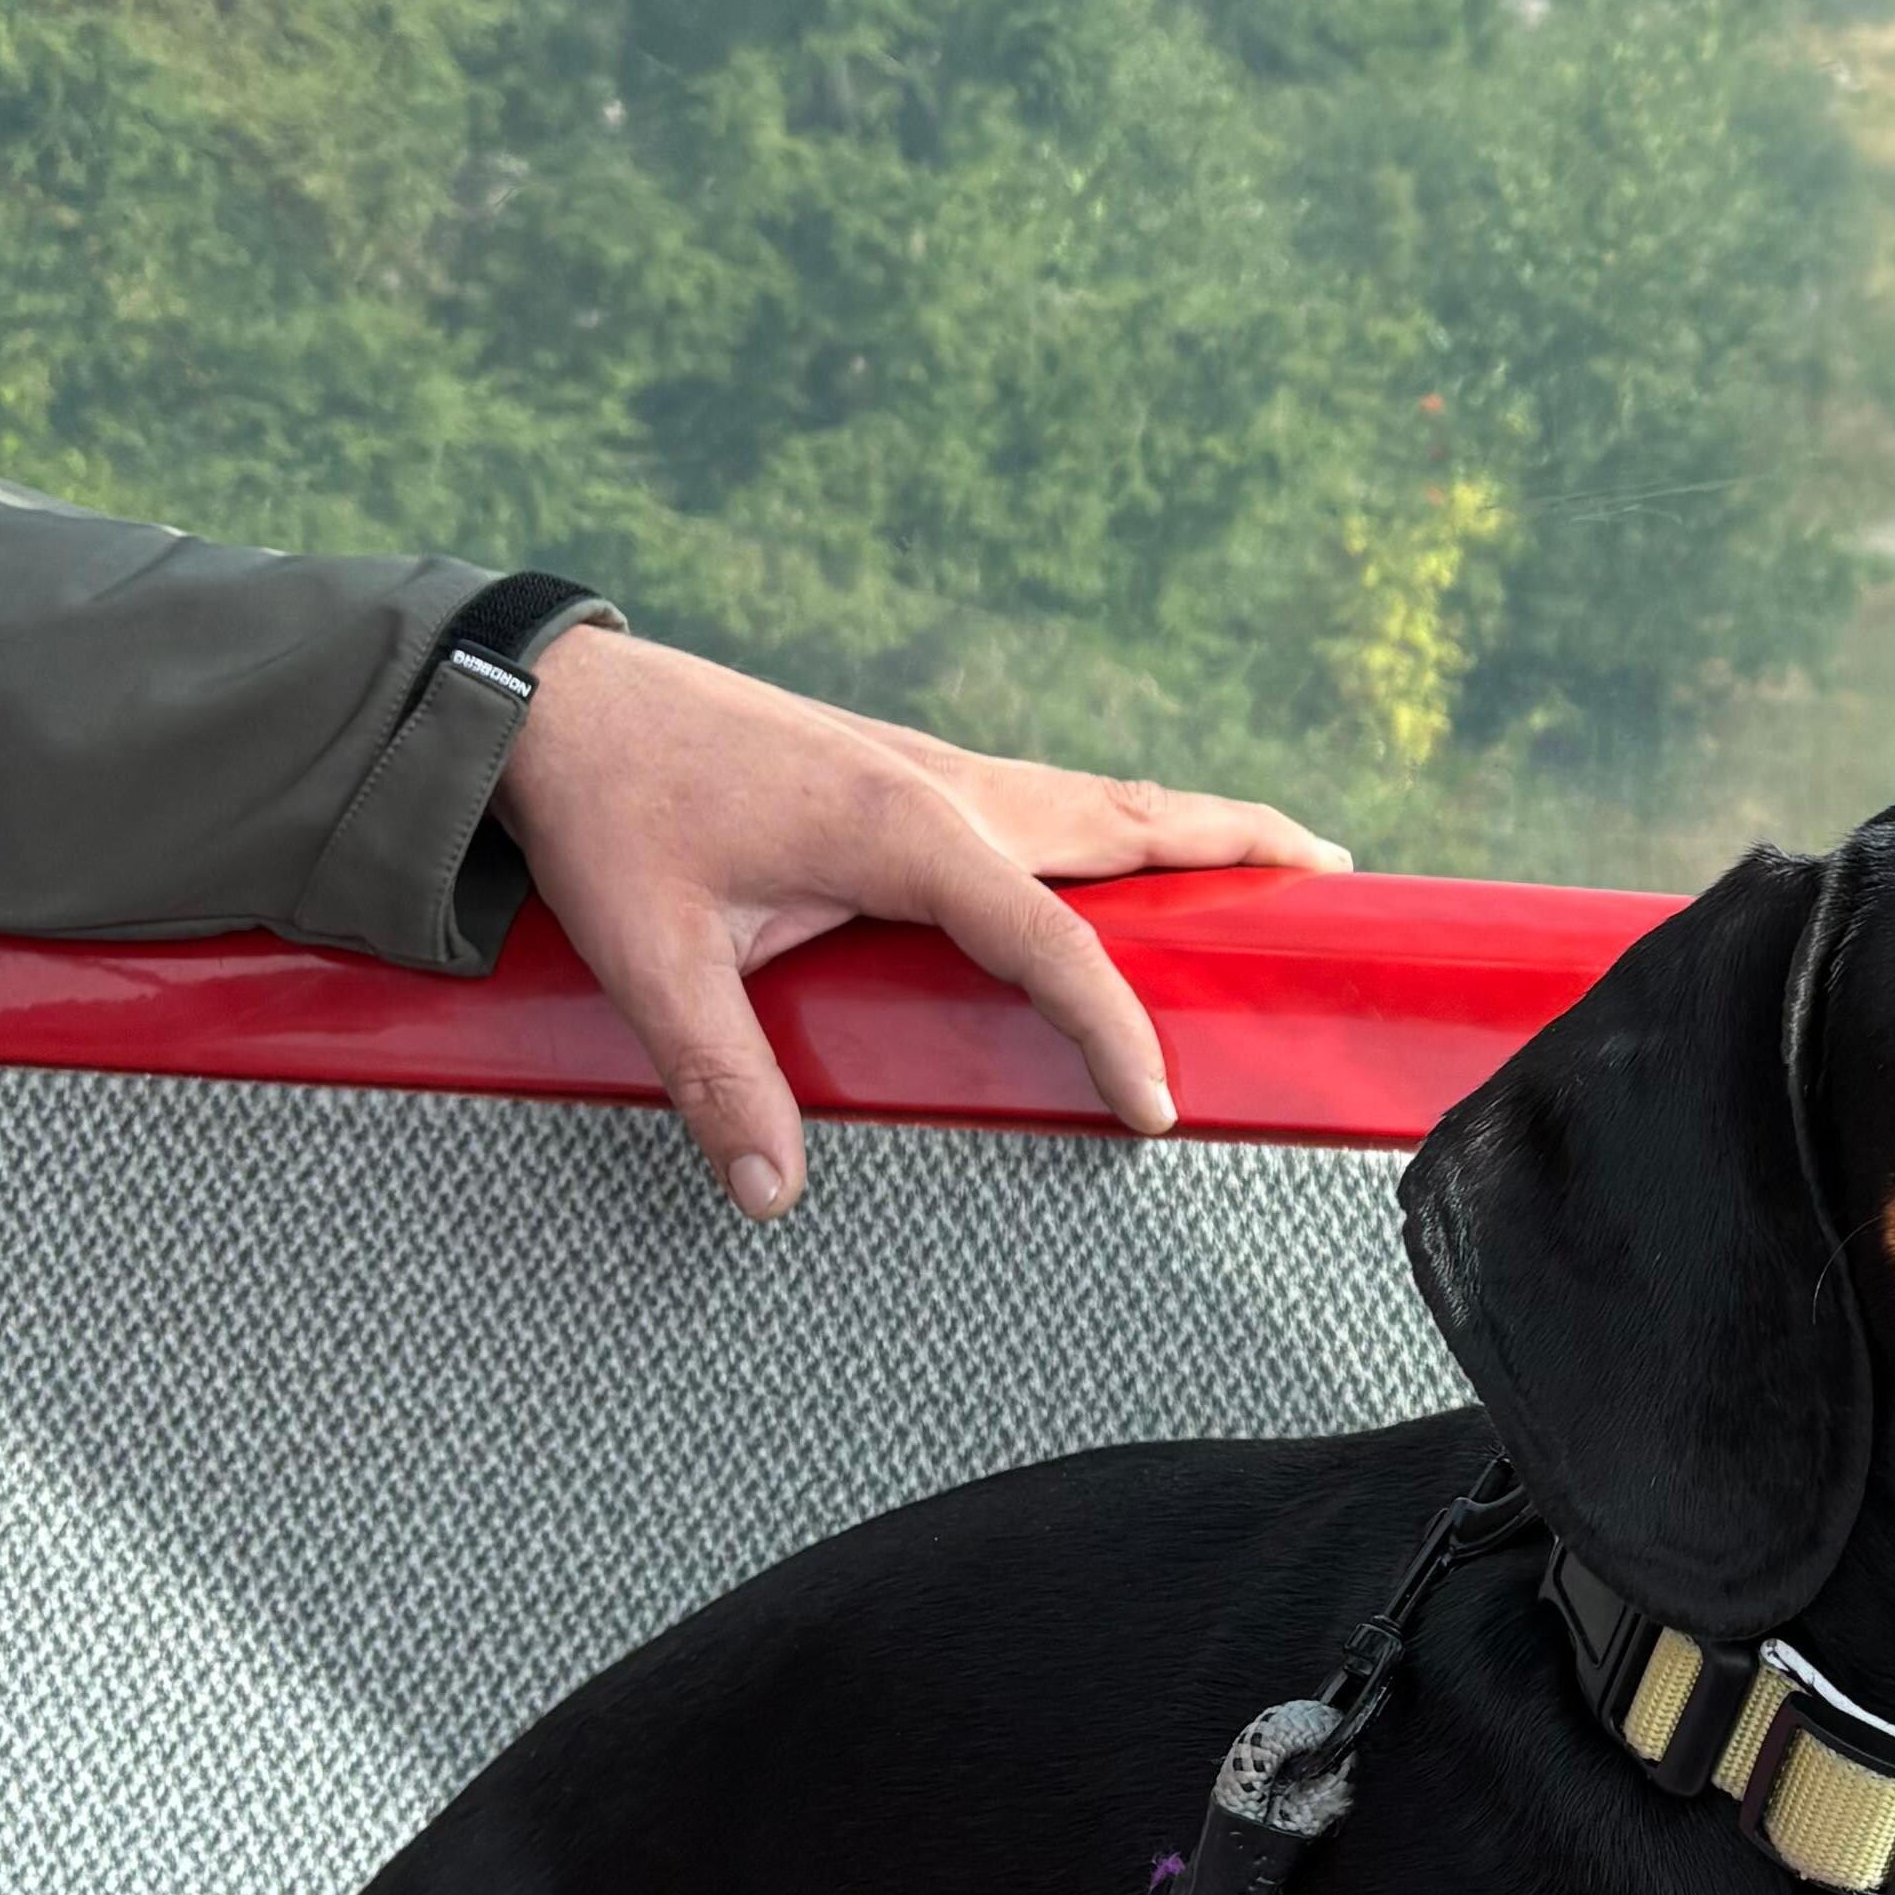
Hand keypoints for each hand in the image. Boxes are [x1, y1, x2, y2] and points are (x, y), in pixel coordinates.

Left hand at [495, 625, 1349, 1216]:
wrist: (557, 698)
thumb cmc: (609, 817)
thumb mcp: (652, 955)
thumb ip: (720, 1076)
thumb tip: (771, 1196)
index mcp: (907, 830)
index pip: (1053, 943)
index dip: (1114, 1032)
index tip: (1154, 1110)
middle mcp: (945, 785)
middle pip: (1131, 819)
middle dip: (1239, 847)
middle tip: (1337, 880)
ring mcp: (933, 766)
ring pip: (1100, 795)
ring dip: (1194, 822)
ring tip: (1282, 852)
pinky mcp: (908, 765)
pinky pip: (1053, 794)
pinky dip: (1126, 816)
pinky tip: (1132, 846)